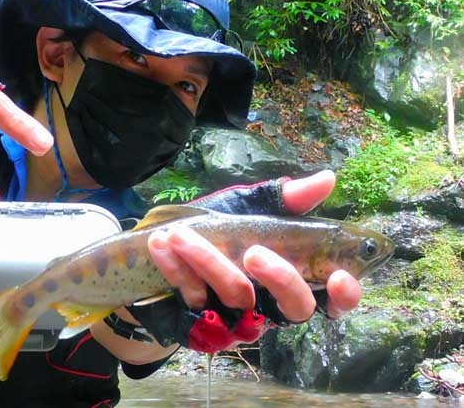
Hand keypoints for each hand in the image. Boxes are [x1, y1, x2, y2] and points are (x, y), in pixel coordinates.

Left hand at [151, 170, 360, 321]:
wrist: (162, 254)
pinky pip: (193, 298)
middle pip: (294, 308)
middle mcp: (271, 306)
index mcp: (290, 279)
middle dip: (280, 277)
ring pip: (235, 298)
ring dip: (208, 262)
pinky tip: (161, 243)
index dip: (345, 295)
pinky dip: (175, 268)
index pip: (331, 298)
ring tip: (180, 233)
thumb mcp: (248, 209)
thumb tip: (328, 179)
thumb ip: (284, 200)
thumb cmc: (216, 231)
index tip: (340, 278)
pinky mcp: (201, 328)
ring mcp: (237, 322)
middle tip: (254, 252)